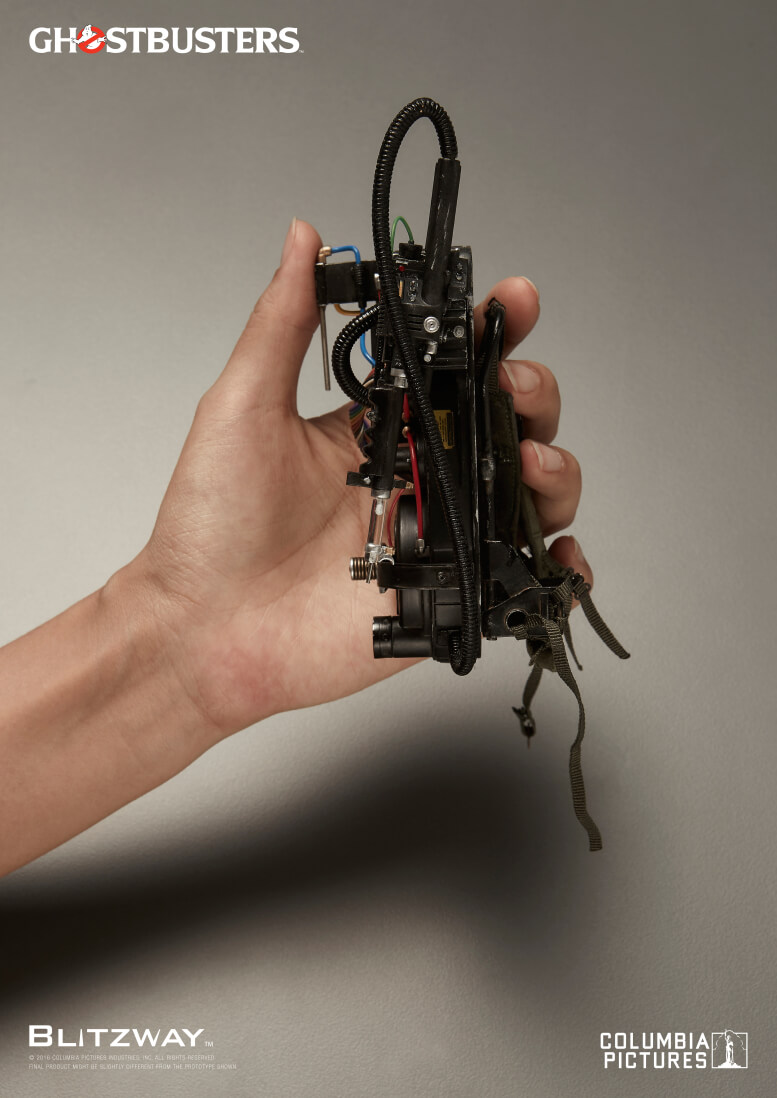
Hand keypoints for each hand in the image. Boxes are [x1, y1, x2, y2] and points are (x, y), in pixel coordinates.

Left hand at [117, 219, 591, 737]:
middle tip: (514, 390)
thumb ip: (280, 324)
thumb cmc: (211, 526)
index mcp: (374, 424)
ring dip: (555, 467)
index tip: (513, 300)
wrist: (206, 632)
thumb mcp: (242, 407)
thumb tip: (303, 238)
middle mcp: (416, 473)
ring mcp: (437, 533)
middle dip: (534, 392)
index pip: (450, 365)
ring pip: (530, 490)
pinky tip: (559, 551)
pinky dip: (561, 564)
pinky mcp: (450, 592)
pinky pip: (525, 576)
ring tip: (533, 462)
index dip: (492, 330)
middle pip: (506, 421)